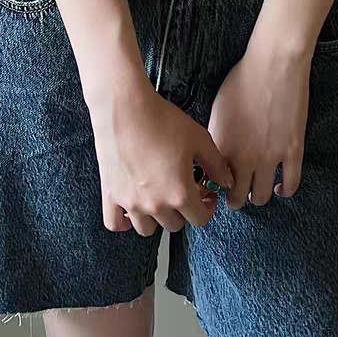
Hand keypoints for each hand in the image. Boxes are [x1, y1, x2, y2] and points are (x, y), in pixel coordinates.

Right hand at [88, 75, 233, 236]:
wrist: (125, 107)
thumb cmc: (162, 120)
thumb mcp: (199, 139)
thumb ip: (217, 165)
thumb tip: (227, 182)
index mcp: (179, 193)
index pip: (200, 219)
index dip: (208, 207)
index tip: (206, 194)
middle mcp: (155, 204)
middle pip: (175, 225)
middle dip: (183, 210)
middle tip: (183, 189)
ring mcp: (130, 202)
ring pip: (147, 229)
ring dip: (156, 218)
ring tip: (159, 197)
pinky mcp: (110, 194)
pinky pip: (114, 223)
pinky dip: (123, 222)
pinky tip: (131, 209)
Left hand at [207, 38, 310, 209]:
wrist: (273, 65)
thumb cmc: (243, 79)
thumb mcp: (218, 108)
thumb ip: (217, 136)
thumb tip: (216, 153)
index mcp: (222, 145)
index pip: (213, 181)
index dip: (213, 187)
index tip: (216, 186)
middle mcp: (243, 156)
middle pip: (236, 196)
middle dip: (233, 199)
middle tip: (234, 196)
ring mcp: (270, 157)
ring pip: (261, 197)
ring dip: (257, 197)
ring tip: (256, 191)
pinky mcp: (293, 151)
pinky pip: (290, 184)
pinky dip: (284, 191)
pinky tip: (279, 187)